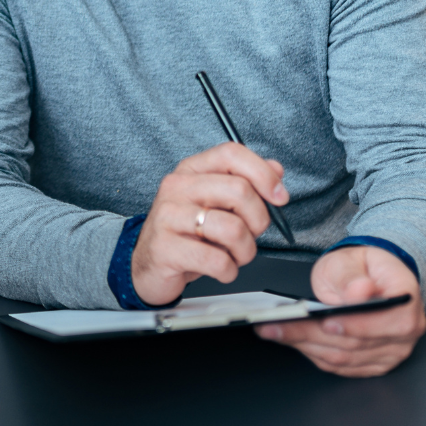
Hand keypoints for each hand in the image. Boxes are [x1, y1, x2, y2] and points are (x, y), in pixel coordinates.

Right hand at [130, 142, 288, 305]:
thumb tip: (276, 169)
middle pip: (239, 191)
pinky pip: (217, 260)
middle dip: (258, 221)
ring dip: (245, 251)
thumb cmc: (185, 232)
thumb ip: (245, 182)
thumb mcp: (214, 202)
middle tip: (250, 234)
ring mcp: (168, 216)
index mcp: (191, 170)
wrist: (147, 265)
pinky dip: (228, 271)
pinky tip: (220, 268)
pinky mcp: (165, 248)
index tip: (279, 196)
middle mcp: (177, 187)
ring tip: (234, 255)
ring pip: (233, 229)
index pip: (231, 154)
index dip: (262, 173)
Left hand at [254, 244, 424, 376]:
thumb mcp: (350, 260)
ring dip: (307, 346)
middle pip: (358, 343)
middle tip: (277, 325)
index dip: (356, 326)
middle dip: (313, 334)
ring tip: (274, 331)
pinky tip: (291, 340)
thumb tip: (360, 291)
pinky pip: (343, 366)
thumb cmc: (359, 267)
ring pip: (346, 358)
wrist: (365, 277)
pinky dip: (314, 354)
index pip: (389, 322)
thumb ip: (351, 276)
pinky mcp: (374, 363)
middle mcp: (405, 331)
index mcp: (405, 300)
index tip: (325, 322)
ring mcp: (392, 351)